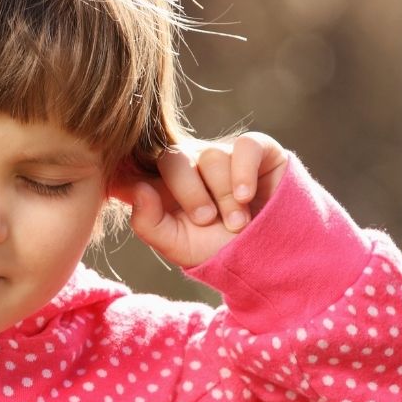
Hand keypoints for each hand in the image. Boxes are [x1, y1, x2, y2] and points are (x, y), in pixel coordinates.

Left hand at [116, 132, 290, 268]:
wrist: (269, 256)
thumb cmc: (220, 249)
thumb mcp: (179, 246)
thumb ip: (148, 223)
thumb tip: (139, 189)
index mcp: (165, 183)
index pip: (140, 166)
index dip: (132, 175)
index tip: (131, 192)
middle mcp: (192, 163)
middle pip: (174, 158)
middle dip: (190, 194)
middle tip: (206, 220)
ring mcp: (223, 153)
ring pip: (212, 157)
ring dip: (225, 196)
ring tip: (238, 224)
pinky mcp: (258, 149)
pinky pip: (245, 146)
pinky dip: (243, 172)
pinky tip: (246, 197)